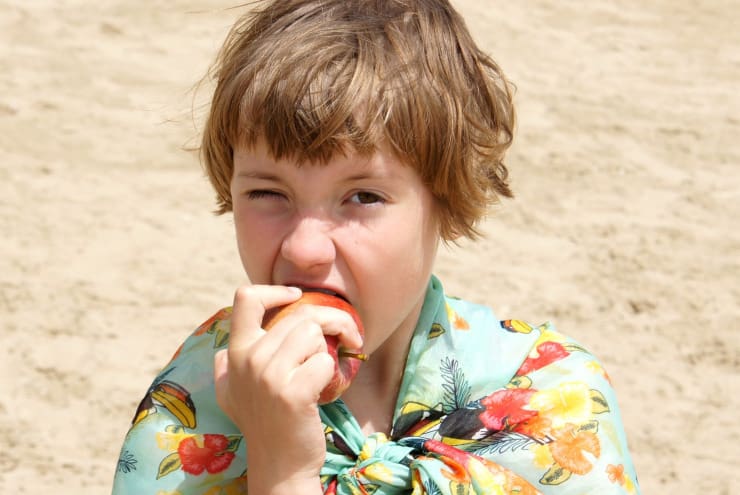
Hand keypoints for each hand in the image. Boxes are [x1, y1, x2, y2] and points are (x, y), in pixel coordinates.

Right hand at [213, 284, 361, 493]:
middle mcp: (247, 359)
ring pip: (314, 333)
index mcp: (235, 353)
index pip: (246, 298)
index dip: (276, 290)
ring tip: (326, 367)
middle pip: (300, 315)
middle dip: (332, 321)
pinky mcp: (292, 394)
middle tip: (347, 335)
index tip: (296, 297)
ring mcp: (268, 376)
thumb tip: (222, 350)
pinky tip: (324, 389)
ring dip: (329, 348)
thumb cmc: (262, 424)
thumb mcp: (231, 395)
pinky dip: (332, 373)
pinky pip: (325, 361)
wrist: (278, 466)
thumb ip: (226, 368)